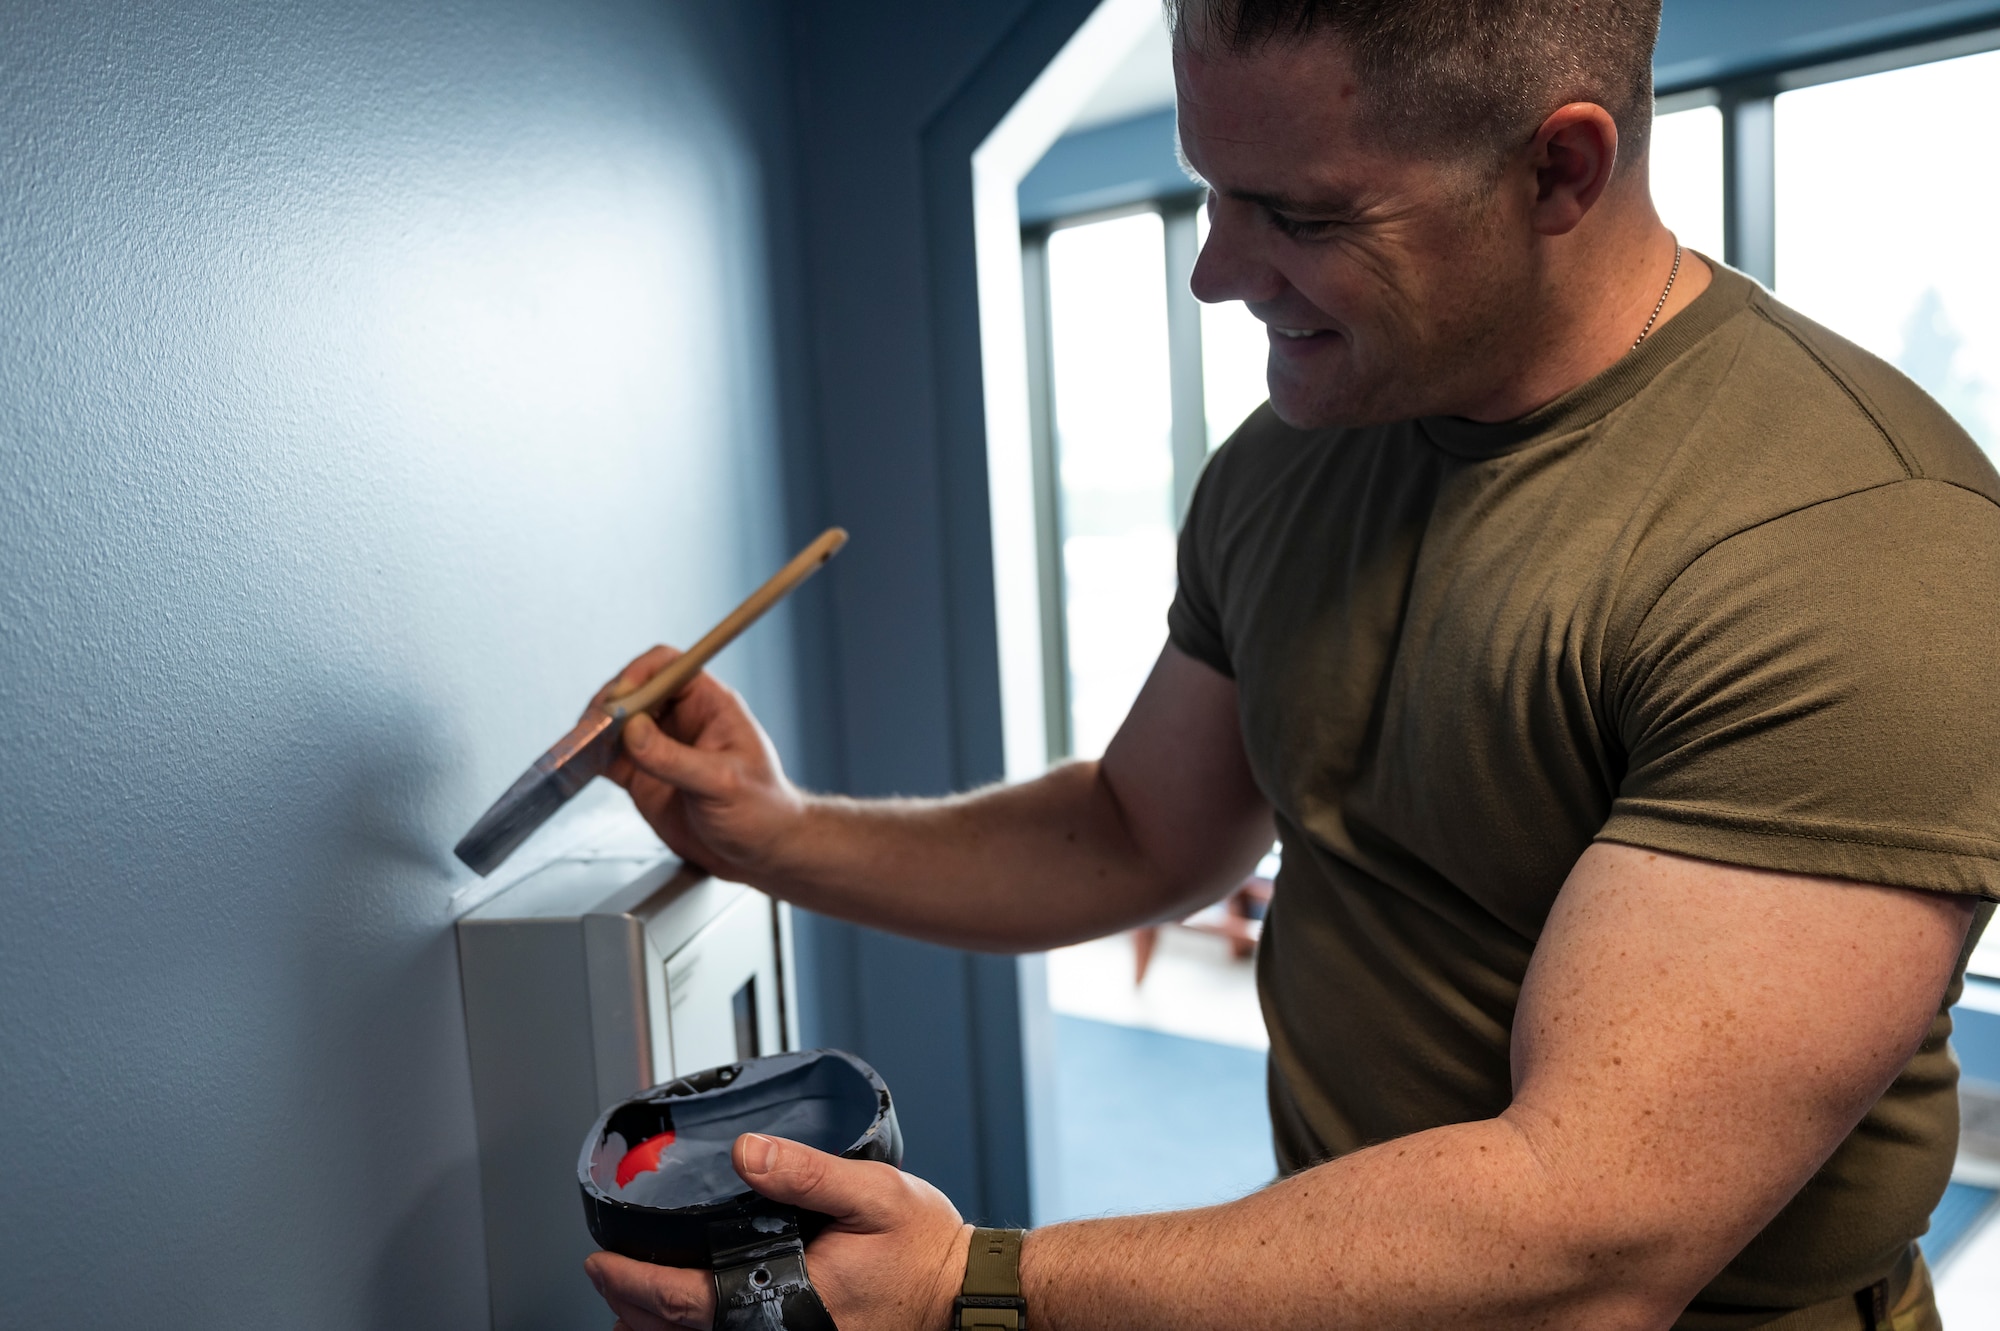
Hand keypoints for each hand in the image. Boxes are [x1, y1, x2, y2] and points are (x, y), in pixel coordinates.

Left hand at [584, 1133, 971, 1330]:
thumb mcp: (871, 1195)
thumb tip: (745, 1154)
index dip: (634, 1282)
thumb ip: (806, 1173)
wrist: (962, 1293)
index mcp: (787, 1303)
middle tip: (604, 1278)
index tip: (601, 1261)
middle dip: (632, 1309)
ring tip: (629, 1305)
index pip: (685, 1302)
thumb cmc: (922, 1249)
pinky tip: (690, 1320)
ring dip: (660, 1329)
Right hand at [595, 646, 807, 881]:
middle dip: (610, 704)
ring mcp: (659, 748)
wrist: (762, 854)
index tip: (621, 696)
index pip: (668, 667)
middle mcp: (682, 720)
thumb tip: (634, 732)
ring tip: (581, 745)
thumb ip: (675, 759)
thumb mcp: (723, 783)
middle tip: (594, 726)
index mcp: (711, 706)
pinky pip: (609, 758)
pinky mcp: (643, 776)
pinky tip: (581, 764)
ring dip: (594, 731)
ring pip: (616, 724)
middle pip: (634, 692)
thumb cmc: (763, 811)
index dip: (641, 673)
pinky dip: (590, 758)